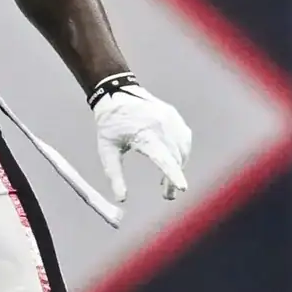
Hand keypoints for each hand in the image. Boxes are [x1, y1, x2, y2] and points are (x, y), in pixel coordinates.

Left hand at [92, 76, 190, 202]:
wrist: (116, 93)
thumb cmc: (110, 124)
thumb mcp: (107, 150)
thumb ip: (114, 175)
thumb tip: (121, 199)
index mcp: (143, 134)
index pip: (162, 158)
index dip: (172, 174)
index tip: (182, 188)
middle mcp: (160, 126)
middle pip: (175, 159)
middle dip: (173, 180)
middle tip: (167, 195)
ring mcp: (170, 119)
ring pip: (183, 150)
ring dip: (178, 167)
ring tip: (167, 182)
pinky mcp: (175, 117)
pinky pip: (184, 140)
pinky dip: (181, 153)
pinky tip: (172, 161)